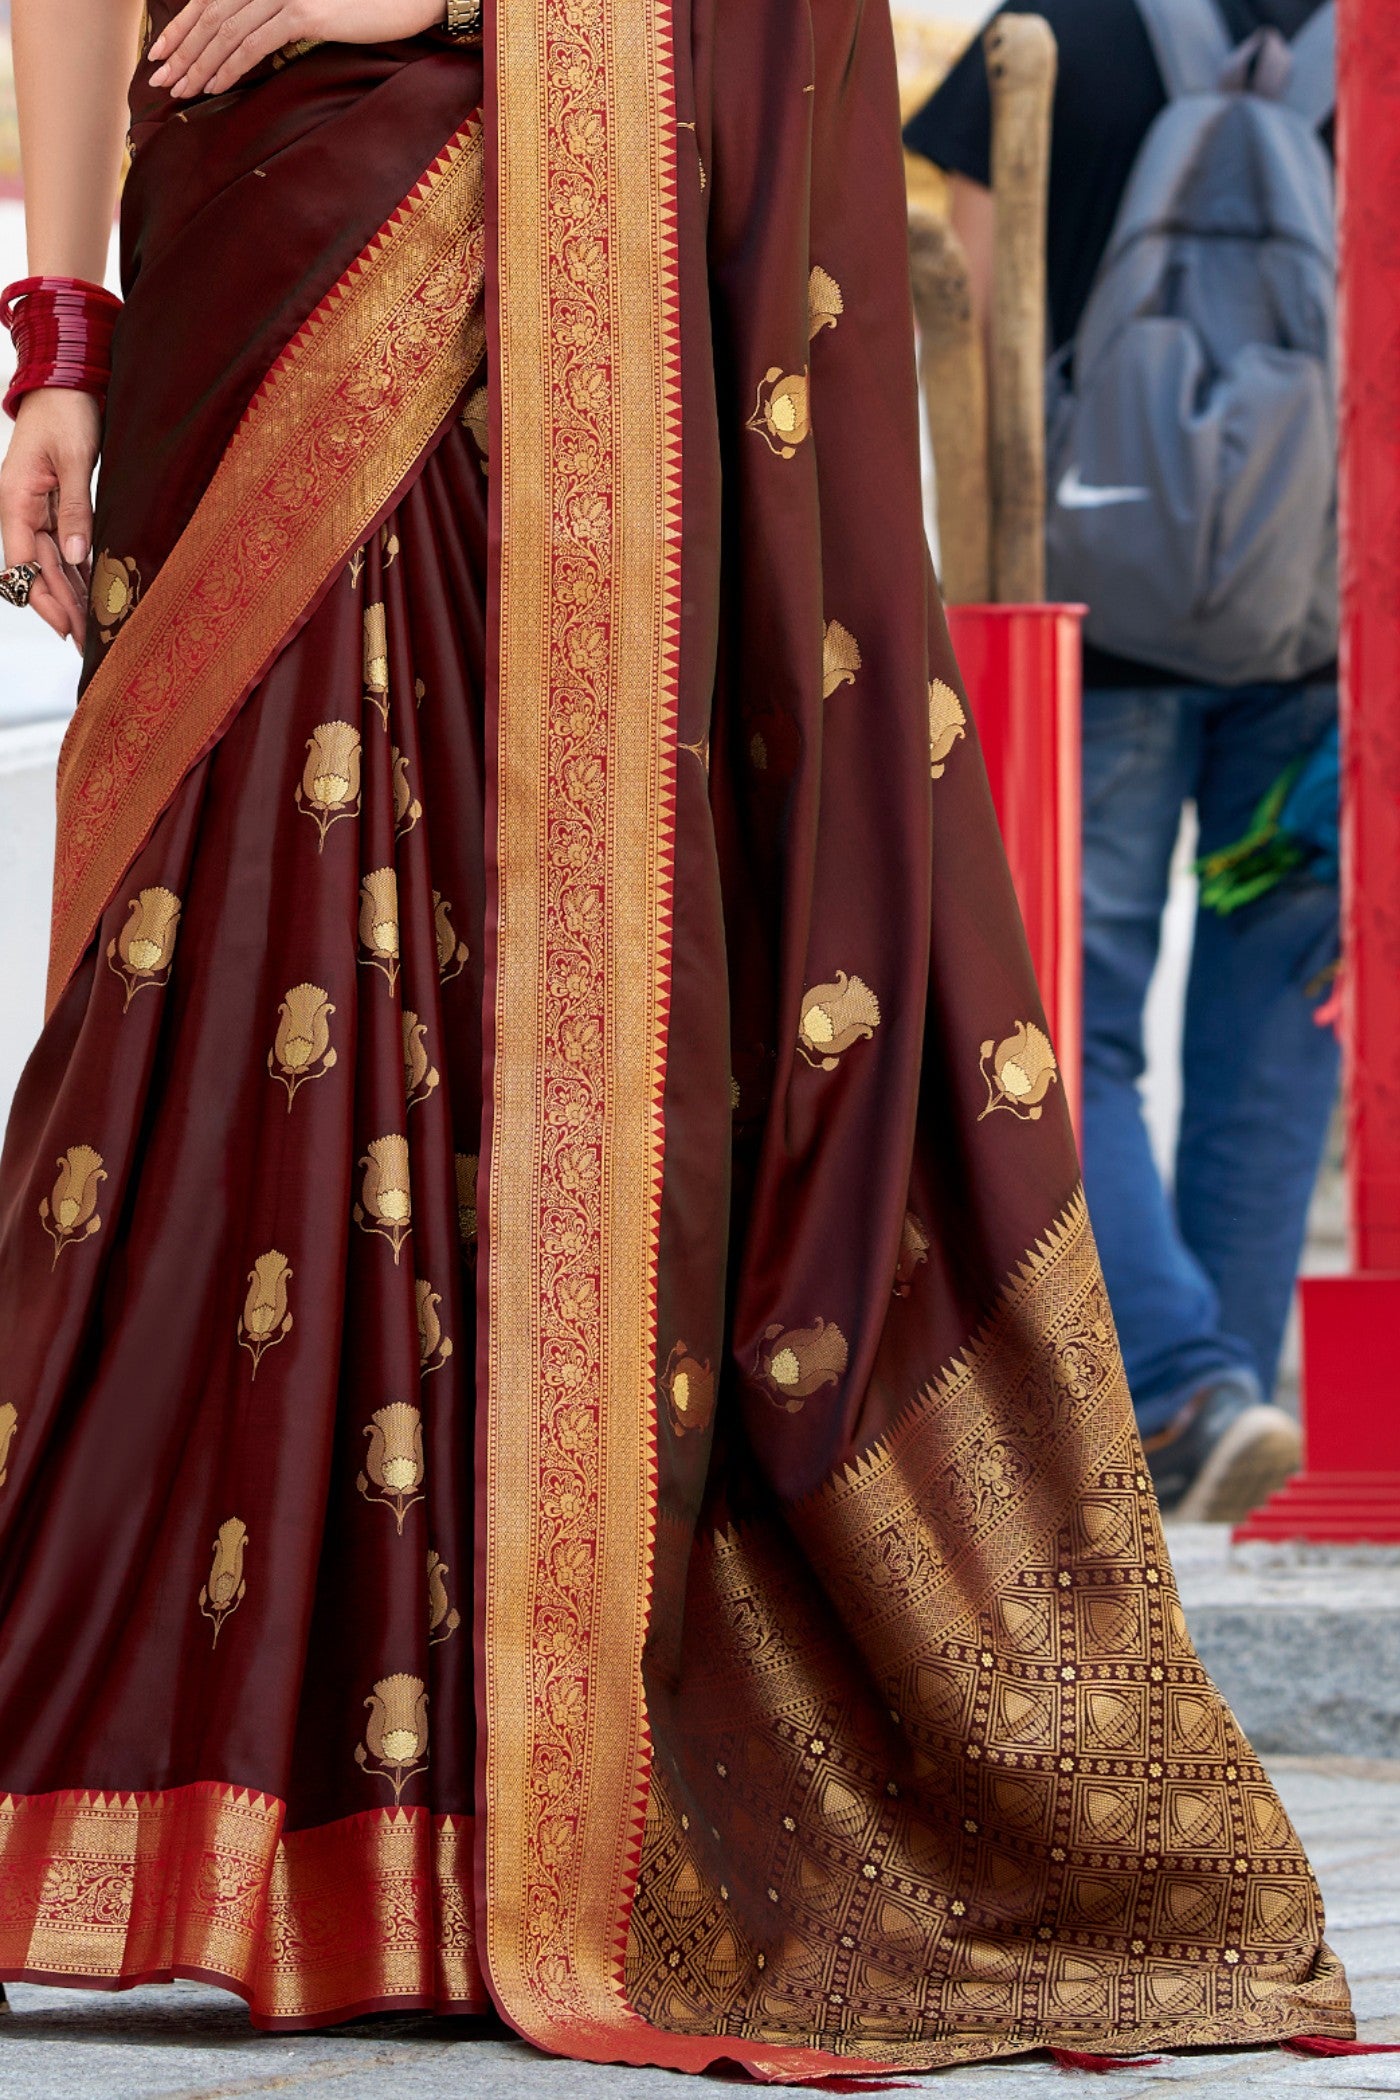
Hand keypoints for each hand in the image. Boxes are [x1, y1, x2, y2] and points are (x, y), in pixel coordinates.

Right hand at [0, 388, 99, 645]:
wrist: (65, 381)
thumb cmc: (65, 411)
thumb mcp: (73, 460)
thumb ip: (75, 510)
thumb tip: (73, 557)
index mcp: (15, 500)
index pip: (22, 563)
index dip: (43, 598)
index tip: (66, 626)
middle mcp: (21, 509)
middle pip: (37, 569)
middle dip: (61, 604)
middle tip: (89, 638)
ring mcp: (36, 507)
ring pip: (50, 561)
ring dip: (70, 591)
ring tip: (94, 623)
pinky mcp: (54, 503)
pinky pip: (62, 544)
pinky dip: (77, 568)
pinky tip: (93, 589)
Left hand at [148, 0, 445, 98]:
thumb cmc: (364, 6)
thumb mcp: (312, 10)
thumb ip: (276, 17)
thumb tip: (247, 45)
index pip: (210, 0)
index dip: (181, 27)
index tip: (161, 54)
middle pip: (211, 15)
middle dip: (182, 49)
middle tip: (161, 79)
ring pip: (227, 32)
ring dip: (200, 64)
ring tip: (181, 90)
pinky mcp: (303, 11)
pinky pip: (255, 44)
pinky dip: (230, 66)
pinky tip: (213, 86)